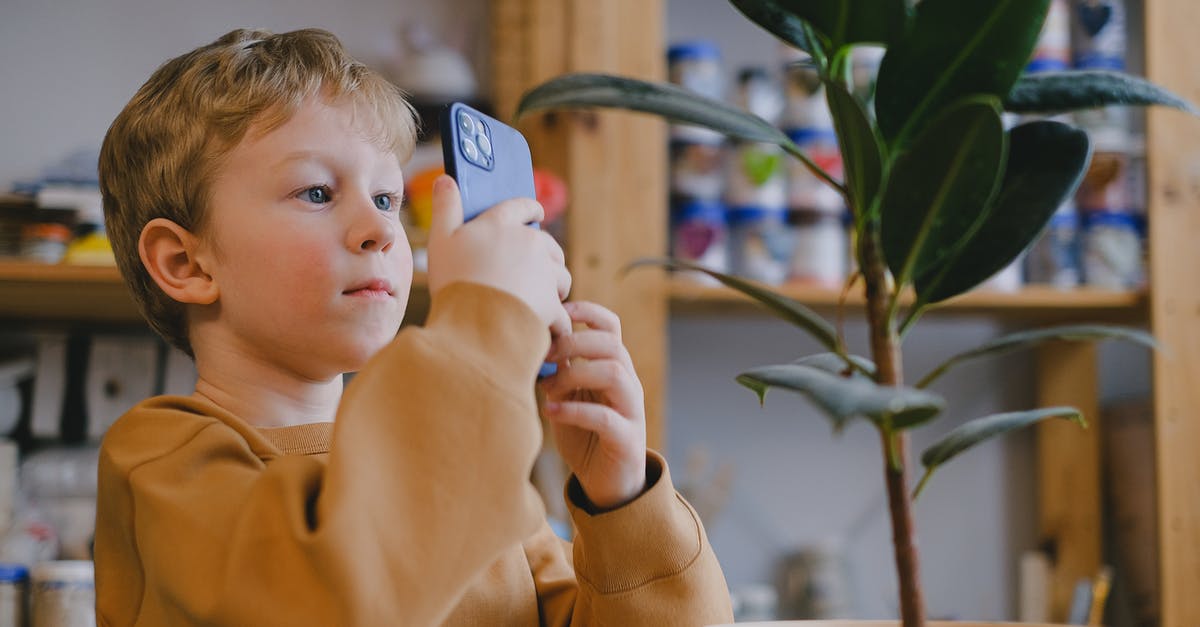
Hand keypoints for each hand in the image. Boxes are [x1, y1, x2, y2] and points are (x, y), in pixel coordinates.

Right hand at [427, 175, 571, 335]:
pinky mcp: (553, 302)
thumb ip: (445, 208)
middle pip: (547, 244)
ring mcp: (544, 272)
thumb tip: (446, 179)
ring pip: (560, 275)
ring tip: (540, 298)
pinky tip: (550, 328)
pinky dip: (557, 321)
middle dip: (545, 255)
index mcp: (501, 225)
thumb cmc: (454, 280)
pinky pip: (561, 312)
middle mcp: (529, 243)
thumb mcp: (440, 240)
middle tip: (535, 268)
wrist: (474, 322)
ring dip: (554, 285)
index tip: (538, 212)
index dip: (531, 209)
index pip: (522, 206)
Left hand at [539, 302, 646, 510]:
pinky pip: (606, 417)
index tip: (558, 311)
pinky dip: (574, 410)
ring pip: (614, 373)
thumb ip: (558, 372)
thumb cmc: (584, 436)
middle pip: (612, 344)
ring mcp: (631, 410)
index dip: (587, 311)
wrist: (606, 485)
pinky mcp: (627, 439)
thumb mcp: (567, 397)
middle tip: (545, 356)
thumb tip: (533, 343)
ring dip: (575, 373)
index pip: (610, 327)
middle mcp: (628, 384)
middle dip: (575, 342)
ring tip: (548, 387)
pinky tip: (551, 411)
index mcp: (614, 368)